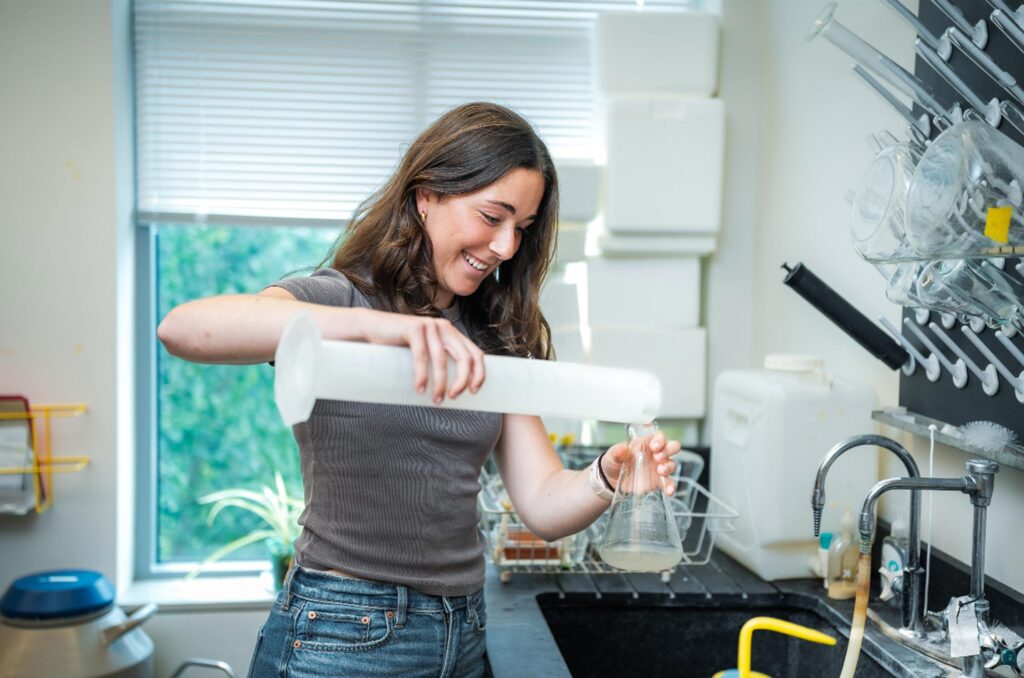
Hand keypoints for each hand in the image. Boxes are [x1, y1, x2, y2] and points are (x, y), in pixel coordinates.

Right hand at [360, 310, 484, 403]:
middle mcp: (444, 327)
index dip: (479, 374)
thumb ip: (438, 360)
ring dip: (441, 383)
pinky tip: (420, 389)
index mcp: (451, 334)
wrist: (370, 329)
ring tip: (437, 400)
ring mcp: (429, 326)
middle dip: (462, 381)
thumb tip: (453, 389)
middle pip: (464, 357)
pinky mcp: (413, 328)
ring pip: (441, 360)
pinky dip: (422, 375)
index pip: (475, 353)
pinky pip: (421, 356)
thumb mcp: (425, 352)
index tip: (474, 392)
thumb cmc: (398, 346)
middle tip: (453, 397)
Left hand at [600, 430, 680, 495]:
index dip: (660, 440)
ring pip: (672, 464)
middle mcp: (655, 454)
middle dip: (668, 451)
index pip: (659, 436)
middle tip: (657, 457)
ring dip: (668, 467)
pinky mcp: (658, 481)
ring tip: (660, 471)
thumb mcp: (612, 455)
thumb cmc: (614, 462)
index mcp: (645, 444)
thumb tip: (622, 448)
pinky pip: (669, 483)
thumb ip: (617, 451)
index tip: (654, 447)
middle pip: (671, 447)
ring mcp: (658, 468)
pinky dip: (671, 486)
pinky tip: (668, 490)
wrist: (611, 481)